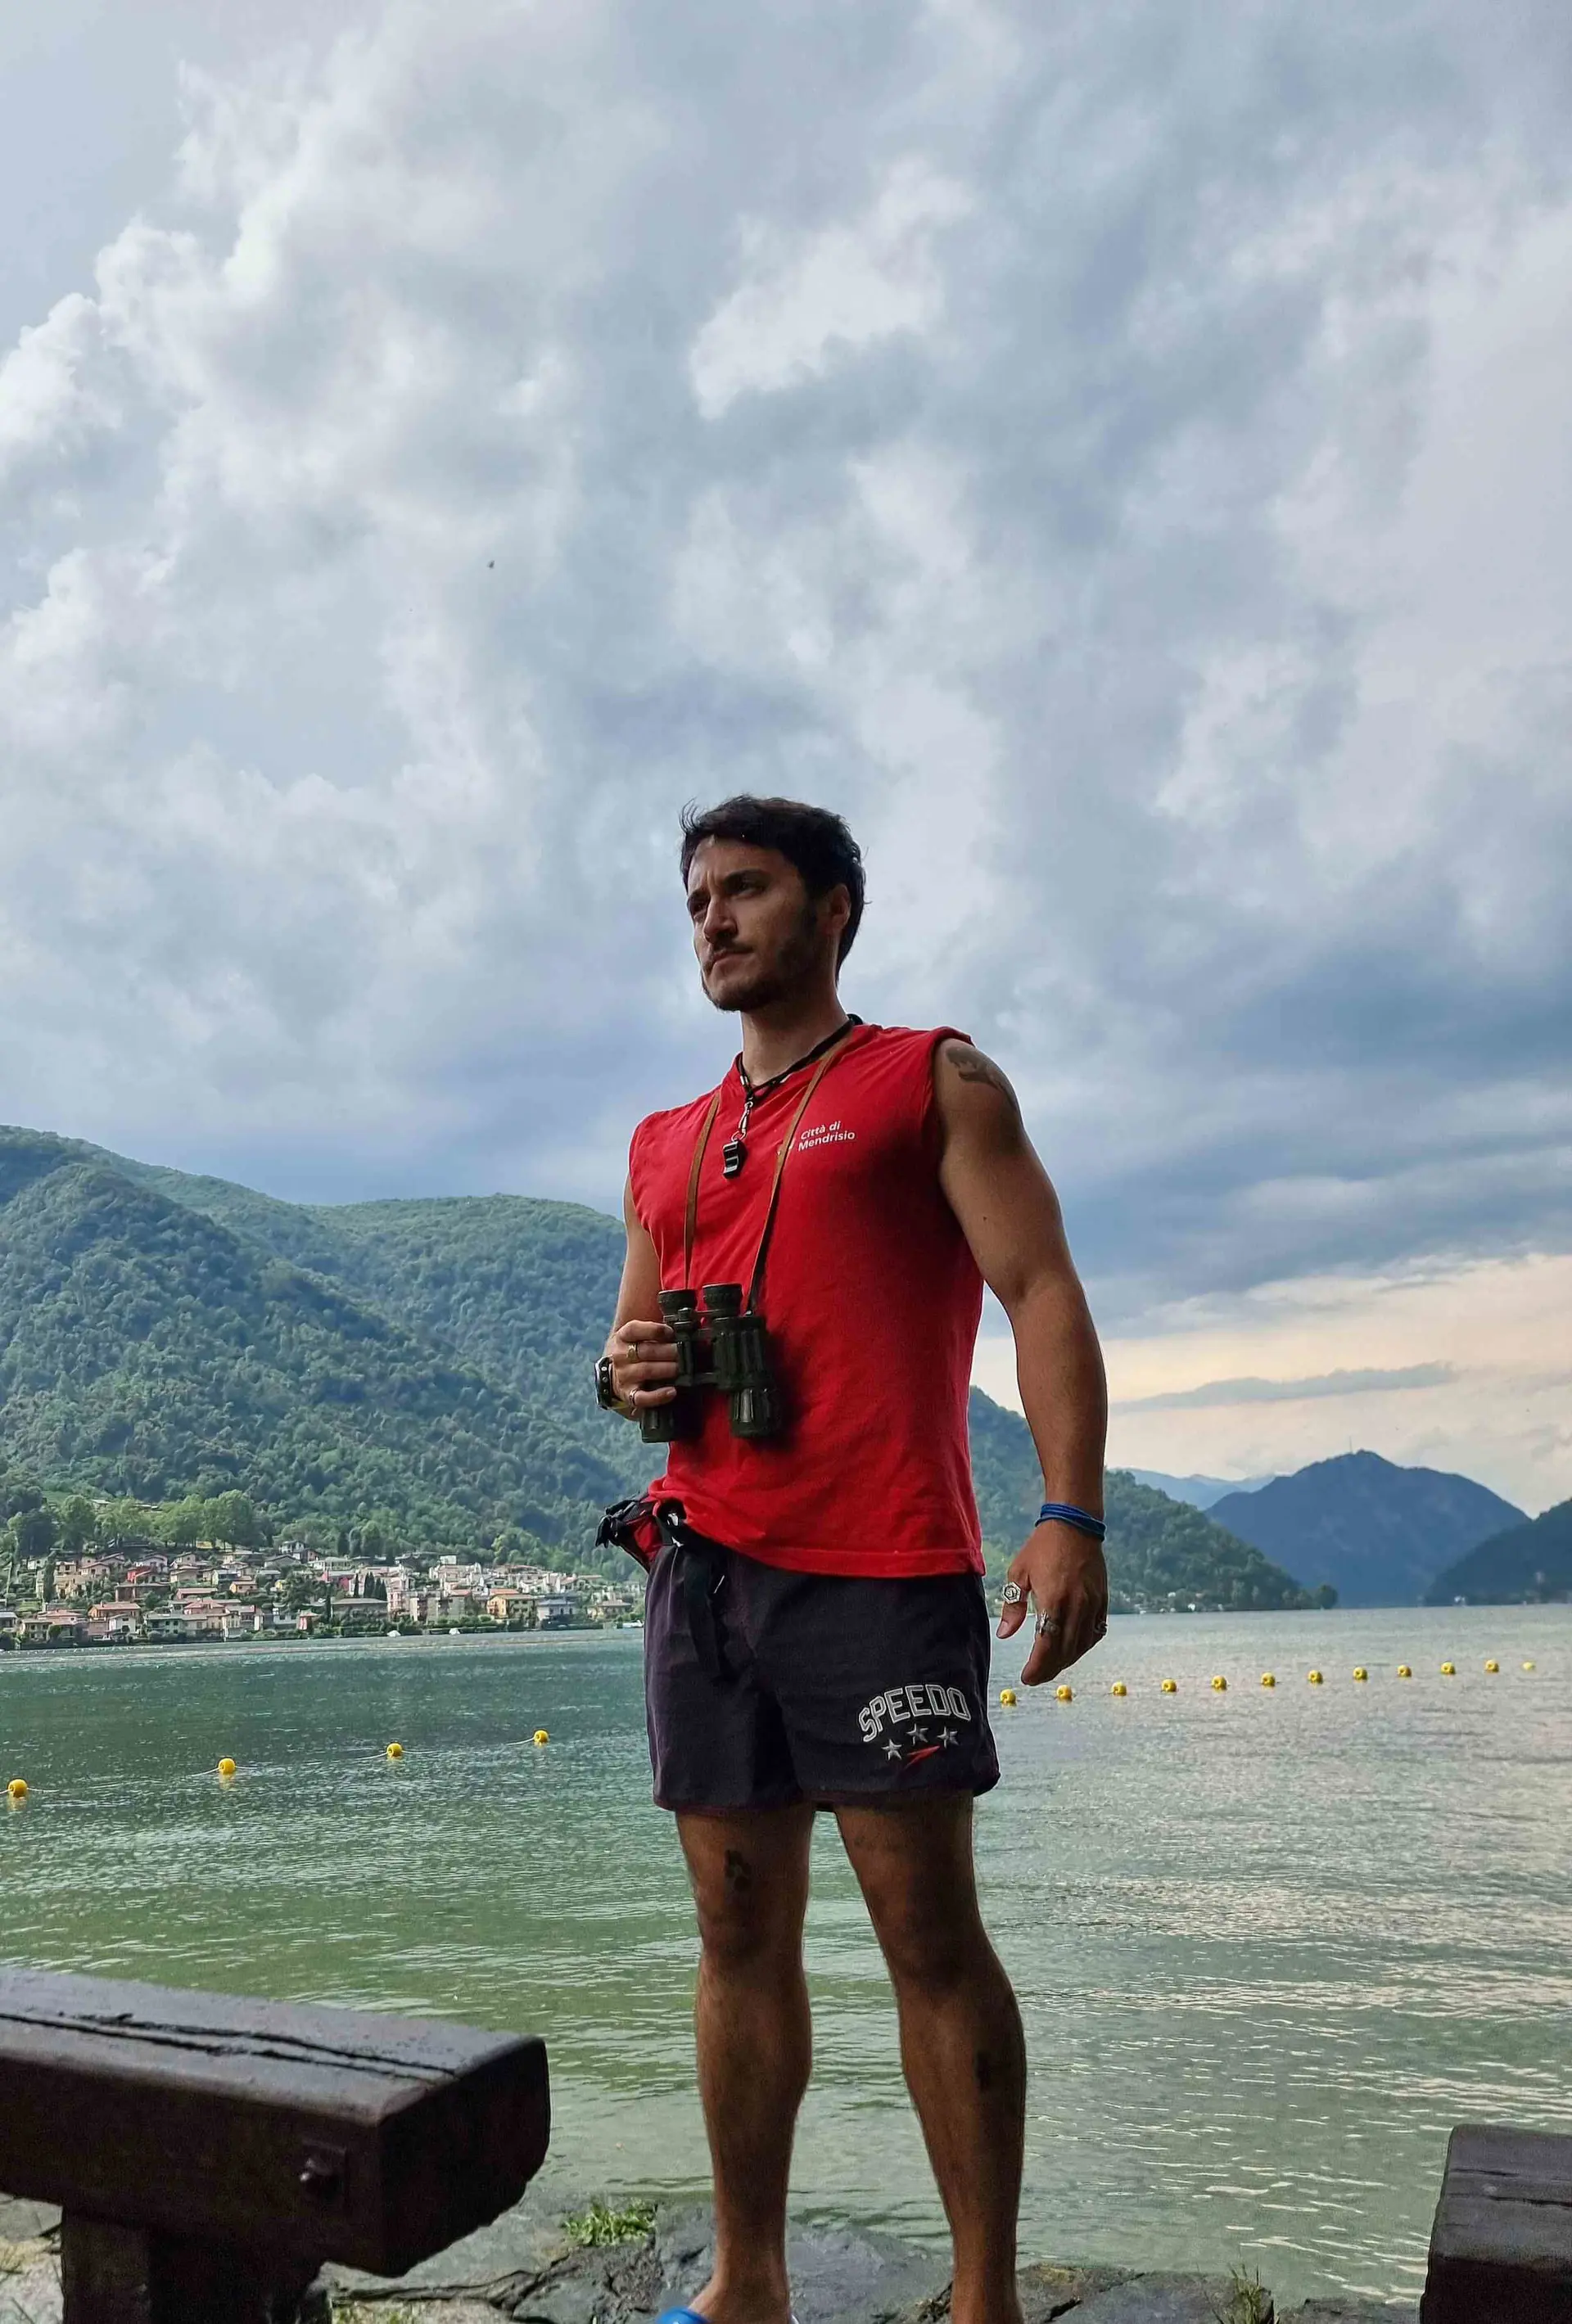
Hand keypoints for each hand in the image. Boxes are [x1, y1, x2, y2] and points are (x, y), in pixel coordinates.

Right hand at [610, 1317, 676, 1413]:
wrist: (614, 1375)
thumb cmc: (634, 1351)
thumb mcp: (637, 1337)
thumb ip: (656, 1331)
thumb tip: (682, 1327)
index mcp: (623, 1337)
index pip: (635, 1329)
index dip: (655, 1330)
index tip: (671, 1332)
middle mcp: (620, 1356)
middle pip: (646, 1351)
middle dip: (669, 1351)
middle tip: (684, 1352)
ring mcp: (624, 1376)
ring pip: (646, 1370)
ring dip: (666, 1369)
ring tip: (681, 1368)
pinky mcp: (628, 1395)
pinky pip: (642, 1397)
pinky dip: (658, 1396)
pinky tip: (672, 1392)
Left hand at [997, 1521, 1107, 1684]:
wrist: (1074, 1525)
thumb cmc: (1042, 1547)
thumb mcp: (1019, 1573)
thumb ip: (1012, 1606)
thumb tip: (1004, 1634)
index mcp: (1054, 1600)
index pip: (1047, 1645)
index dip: (1037, 1667)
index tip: (1026, 1677)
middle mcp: (1077, 1605)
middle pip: (1065, 1651)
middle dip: (1049, 1669)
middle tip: (1035, 1677)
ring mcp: (1093, 1604)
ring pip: (1082, 1645)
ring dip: (1066, 1660)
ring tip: (1050, 1666)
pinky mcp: (1102, 1600)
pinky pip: (1095, 1632)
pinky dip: (1083, 1646)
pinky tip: (1071, 1649)